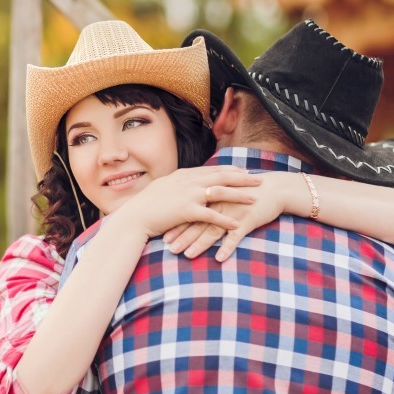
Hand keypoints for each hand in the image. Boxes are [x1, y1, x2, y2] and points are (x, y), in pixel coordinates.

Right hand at [122, 166, 261, 239]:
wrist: (134, 217)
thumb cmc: (145, 205)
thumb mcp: (162, 188)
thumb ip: (177, 184)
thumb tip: (184, 183)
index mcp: (184, 175)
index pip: (212, 169)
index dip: (230, 170)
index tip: (244, 171)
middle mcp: (188, 181)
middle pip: (222, 176)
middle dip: (242, 177)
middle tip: (259, 179)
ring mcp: (188, 195)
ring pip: (221, 192)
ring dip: (240, 195)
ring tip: (255, 198)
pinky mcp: (187, 210)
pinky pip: (212, 214)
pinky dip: (226, 219)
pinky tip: (237, 224)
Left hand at [163, 173, 291, 260]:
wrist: (274, 188)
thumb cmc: (246, 192)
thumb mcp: (225, 193)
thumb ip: (208, 200)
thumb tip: (190, 211)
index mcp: (211, 197)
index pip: (189, 212)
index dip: (175, 224)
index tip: (161, 235)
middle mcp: (219, 204)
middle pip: (197, 223)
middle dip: (182, 236)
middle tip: (169, 248)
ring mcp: (232, 212)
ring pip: (213, 230)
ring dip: (200, 244)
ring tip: (187, 255)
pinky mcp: (247, 220)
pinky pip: (236, 236)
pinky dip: (228, 247)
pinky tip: (219, 258)